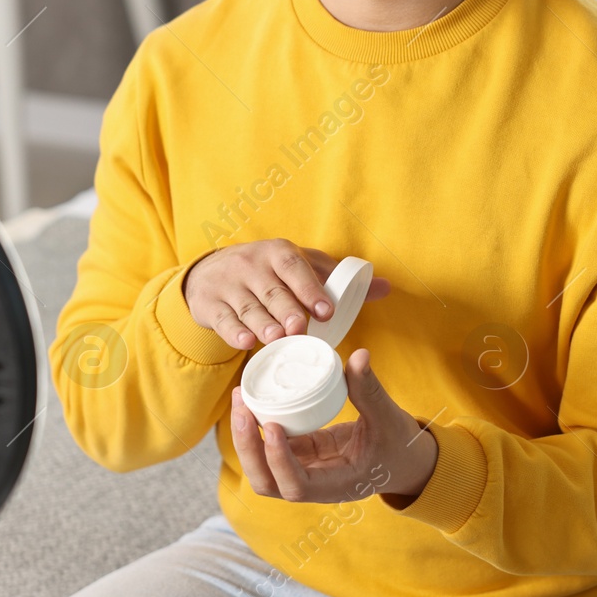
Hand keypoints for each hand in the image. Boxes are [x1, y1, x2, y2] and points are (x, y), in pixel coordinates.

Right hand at [184, 240, 390, 350]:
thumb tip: (386, 287)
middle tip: (300, 328)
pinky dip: (234, 332)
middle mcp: (251, 265)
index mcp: (278, 253)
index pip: (295, 267)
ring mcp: (228, 285)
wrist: (210, 272)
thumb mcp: (300, 266)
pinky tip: (246, 343)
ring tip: (277, 338)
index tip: (326, 310)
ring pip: (248, 307)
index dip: (310, 288)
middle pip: (272, 290)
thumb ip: (338, 279)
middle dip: (286, 309)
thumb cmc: (267, 271)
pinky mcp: (210, 305)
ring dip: (262, 324)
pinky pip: (223, 320)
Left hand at [230, 347, 437, 503]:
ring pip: (262, 468)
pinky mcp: (300, 456)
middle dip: (247, 448)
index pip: (297, 486)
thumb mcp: (389, 418)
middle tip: (242, 407)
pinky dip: (256, 428)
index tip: (270, 426)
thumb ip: (370, 390)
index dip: (278, 460)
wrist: (404, 461)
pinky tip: (250, 399)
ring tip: (240, 400)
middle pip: (267, 482)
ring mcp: (304, 471)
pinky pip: (270, 447)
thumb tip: (359, 354)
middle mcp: (314, 485)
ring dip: (245, 439)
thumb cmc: (399, 446)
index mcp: (336, 485)